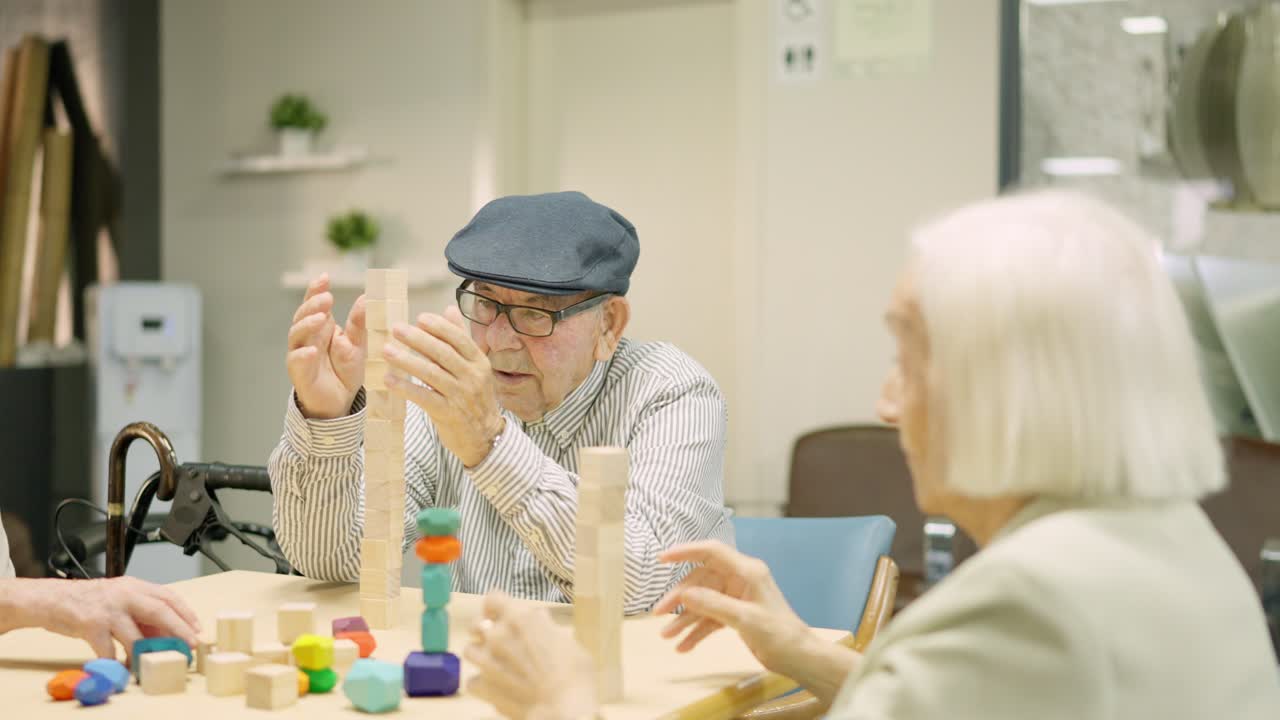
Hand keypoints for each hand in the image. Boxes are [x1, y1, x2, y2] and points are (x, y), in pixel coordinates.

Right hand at [1, 576, 200, 659]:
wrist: (51, 598)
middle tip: (190, 645)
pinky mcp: (90, 625)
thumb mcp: (120, 600)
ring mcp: (108, 610)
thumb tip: (166, 635)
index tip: (197, 628)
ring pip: (135, 635)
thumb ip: (142, 614)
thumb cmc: (89, 601)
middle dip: (179, 629)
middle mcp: (124, 594)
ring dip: (145, 654)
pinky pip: (108, 650)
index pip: (168, 596)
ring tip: (152, 665)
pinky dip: (116, 662)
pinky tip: (119, 668)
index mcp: (135, 586)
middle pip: (160, 610)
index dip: (186, 612)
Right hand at [285, 274, 367, 418]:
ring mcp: (300, 353)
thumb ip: (359, 323)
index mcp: (321, 327)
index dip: (315, 290)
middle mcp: (307, 337)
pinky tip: (312, 351)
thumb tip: (366, 297)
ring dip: (307, 324)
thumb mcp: (357, 344)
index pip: (314, 304)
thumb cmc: (345, 370)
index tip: (324, 277)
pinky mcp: (299, 372)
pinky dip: (303, 355)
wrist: (340, 400)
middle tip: (327, 298)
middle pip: (303, 316)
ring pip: (296, 335)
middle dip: (313, 305)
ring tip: (321, 318)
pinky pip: (297, 361)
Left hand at [383, 306, 503, 466]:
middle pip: (443, 353)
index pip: (459, 339)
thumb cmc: (476, 398)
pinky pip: (424, 397)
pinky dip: (405, 388)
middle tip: (396, 329)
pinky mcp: (448, 414)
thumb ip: (461, 339)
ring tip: (387, 350)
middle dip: (418, 339)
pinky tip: (389, 380)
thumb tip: (449, 309)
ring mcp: (461, 396)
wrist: (485, 436)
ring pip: (431, 373)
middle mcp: (472, 377)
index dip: (439, 327)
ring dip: (407, 361)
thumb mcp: (476, 367)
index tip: (419, 318)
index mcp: (479, 362)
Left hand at [464, 590, 595, 719]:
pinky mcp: (483, 687)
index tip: (500, 611)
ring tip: (493, 662)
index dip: (496, 604)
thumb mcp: (569, 642)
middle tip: (497, 638)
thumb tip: (539, 620)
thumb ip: (548, 629)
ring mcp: (487, 662)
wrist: (564, 709)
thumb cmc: (575, 674)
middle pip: (476, 624)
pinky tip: (494, 686)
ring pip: (469, 650)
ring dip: (480, 654)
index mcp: (520, 619)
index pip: (493, 598)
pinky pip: (472, 681)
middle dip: (484, 628)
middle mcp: (498, 636)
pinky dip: (481, 683)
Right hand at [655, 541, 816, 675]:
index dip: (685, 551)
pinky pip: (710, 619)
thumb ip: (714, 604)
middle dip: (680, 598)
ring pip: (703, 602)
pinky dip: (697, 631)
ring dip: (685, 619)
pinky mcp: (736, 615)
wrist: (799, 658)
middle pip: (701, 581)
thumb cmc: (780, 634)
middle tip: (658, 614)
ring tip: (667, 636)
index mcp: (747, 571)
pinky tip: (684, 646)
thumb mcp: (746, 619)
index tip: (662, 558)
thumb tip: (685, 594)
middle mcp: (740, 580)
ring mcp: (737, 597)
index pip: (711, 552)